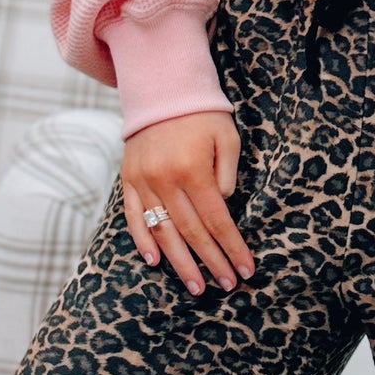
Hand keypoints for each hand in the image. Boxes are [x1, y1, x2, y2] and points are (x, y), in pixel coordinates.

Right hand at [121, 111, 254, 293]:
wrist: (161, 88)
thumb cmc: (203, 114)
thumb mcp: (228, 137)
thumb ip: (228, 174)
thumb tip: (224, 208)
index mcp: (193, 170)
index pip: (217, 220)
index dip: (232, 248)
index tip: (245, 269)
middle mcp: (165, 180)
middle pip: (191, 232)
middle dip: (211, 263)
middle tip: (226, 286)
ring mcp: (143, 181)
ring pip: (162, 232)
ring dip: (180, 263)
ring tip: (196, 287)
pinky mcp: (128, 179)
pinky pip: (133, 217)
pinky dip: (143, 241)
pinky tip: (155, 261)